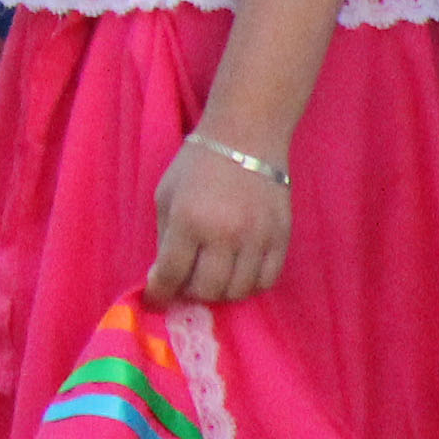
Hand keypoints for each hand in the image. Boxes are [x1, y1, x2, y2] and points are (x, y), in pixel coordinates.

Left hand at [149, 134, 291, 302]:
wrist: (246, 140)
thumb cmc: (197, 165)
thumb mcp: (166, 195)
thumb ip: (165, 236)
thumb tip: (164, 274)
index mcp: (188, 221)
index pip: (172, 272)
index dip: (160, 292)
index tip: (156, 299)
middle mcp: (224, 234)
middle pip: (207, 289)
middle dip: (191, 294)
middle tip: (186, 285)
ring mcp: (257, 238)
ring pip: (238, 291)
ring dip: (220, 292)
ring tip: (211, 279)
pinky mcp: (281, 239)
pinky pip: (266, 281)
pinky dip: (249, 286)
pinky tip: (237, 275)